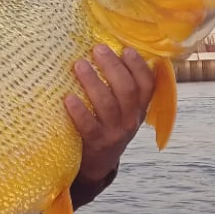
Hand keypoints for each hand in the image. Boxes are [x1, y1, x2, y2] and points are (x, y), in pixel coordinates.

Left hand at [65, 45, 154, 184]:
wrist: (97, 164)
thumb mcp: (120, 111)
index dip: (139, 66)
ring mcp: (114, 132)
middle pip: (126, 89)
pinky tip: (68, 97)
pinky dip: (78, 111)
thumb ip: (117, 88)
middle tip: (97, 49)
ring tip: (79, 65)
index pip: (147, 85)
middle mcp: (130, 120)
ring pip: (108, 104)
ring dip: (93, 82)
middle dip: (112, 67)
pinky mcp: (96, 143)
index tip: (126, 49)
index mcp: (139, 108)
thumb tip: (104, 51)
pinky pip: (88, 125)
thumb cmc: (106, 126)